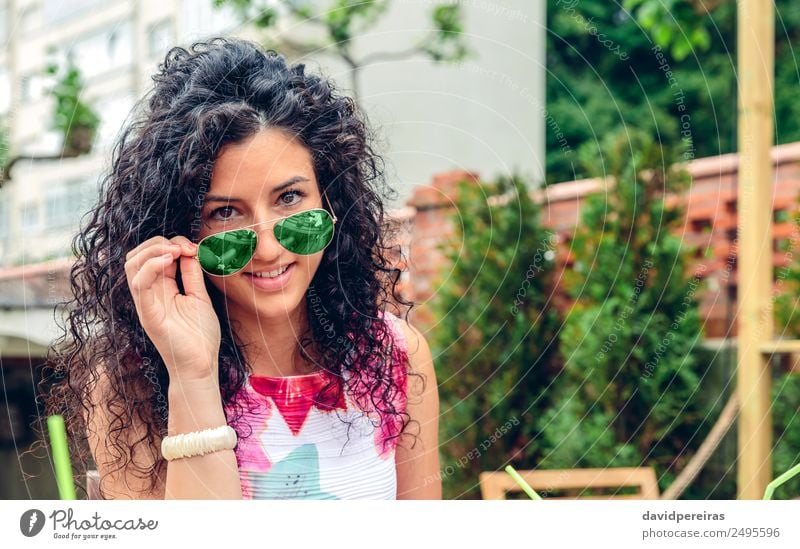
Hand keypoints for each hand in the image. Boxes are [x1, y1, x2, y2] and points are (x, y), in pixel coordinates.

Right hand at [124, 236, 220, 382]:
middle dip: (158, 242)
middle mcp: (150, 294)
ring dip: (152, 250)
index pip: (153, 256)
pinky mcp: (148, 315)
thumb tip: (190, 251)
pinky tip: (169, 261)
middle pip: (136, 256)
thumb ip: (192, 275)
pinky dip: (150, 267)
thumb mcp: (199, 297)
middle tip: (184, 246)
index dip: (171, 244)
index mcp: (161, 289)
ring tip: (176, 251)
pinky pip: (139, 285)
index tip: (193, 247)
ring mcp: (146, 304)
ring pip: (132, 266)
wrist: (201, 365)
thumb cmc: (200, 336)